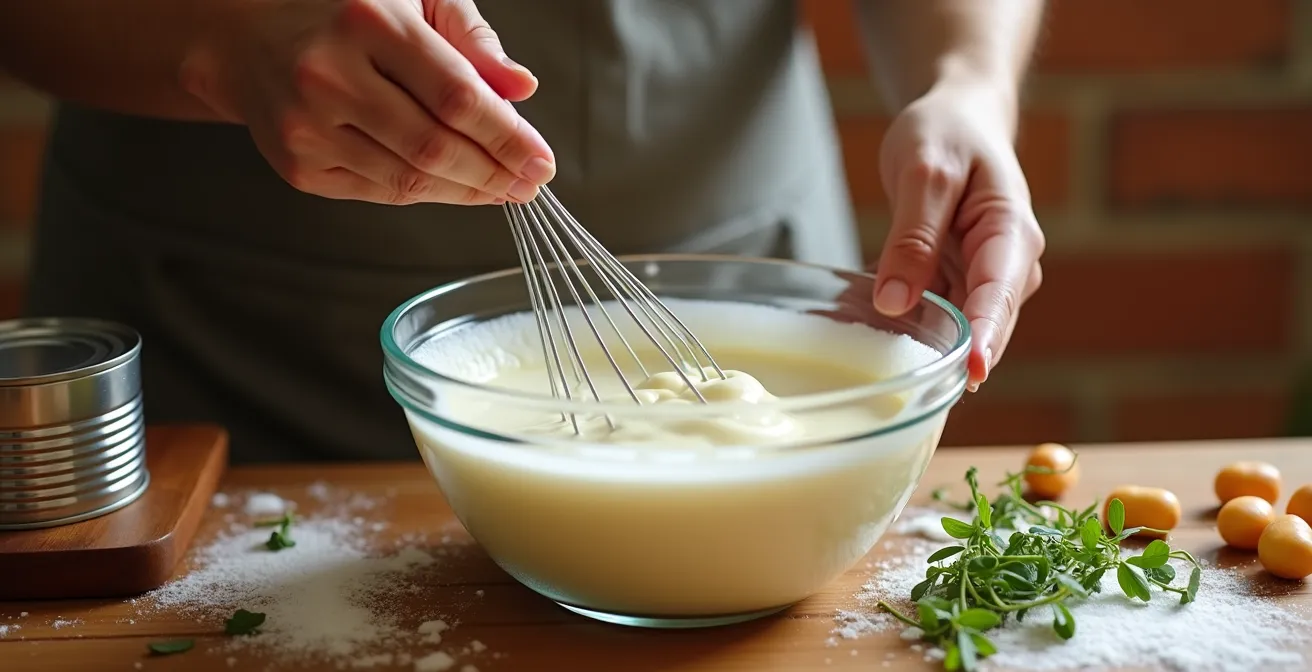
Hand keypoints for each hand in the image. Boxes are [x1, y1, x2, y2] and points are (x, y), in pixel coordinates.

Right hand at [181, 0, 554, 205]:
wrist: (249, 37)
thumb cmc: (347, 13)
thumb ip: (471, 38)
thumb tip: (522, 88)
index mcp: (368, 22)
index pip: (456, 94)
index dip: (508, 136)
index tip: (542, 160)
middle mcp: (329, 75)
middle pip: (434, 145)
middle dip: (495, 172)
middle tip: (530, 183)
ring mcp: (306, 125)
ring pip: (409, 178)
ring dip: (467, 191)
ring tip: (503, 188)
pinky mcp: (297, 165)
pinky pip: (380, 193)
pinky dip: (427, 194)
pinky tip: (456, 186)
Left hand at [871, 81, 1044, 391]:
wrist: (959, 119)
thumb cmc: (948, 134)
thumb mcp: (924, 174)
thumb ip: (912, 237)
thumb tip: (895, 302)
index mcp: (1011, 234)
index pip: (1000, 294)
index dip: (985, 337)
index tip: (970, 373)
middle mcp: (1008, 266)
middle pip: (984, 324)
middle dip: (954, 358)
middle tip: (913, 394)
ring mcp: (984, 278)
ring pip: (958, 328)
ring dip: (926, 348)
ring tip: (883, 373)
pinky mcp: (959, 282)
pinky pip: (936, 316)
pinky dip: (908, 327)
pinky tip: (869, 339)